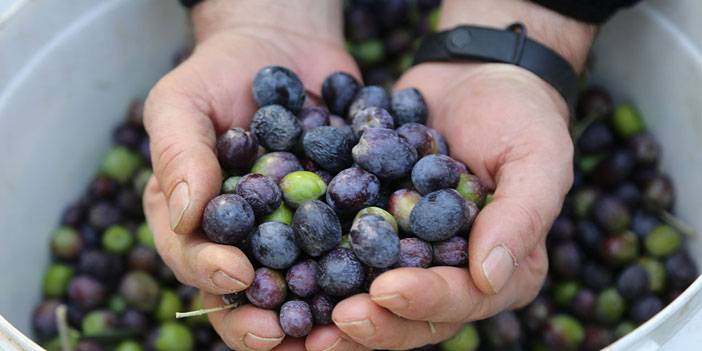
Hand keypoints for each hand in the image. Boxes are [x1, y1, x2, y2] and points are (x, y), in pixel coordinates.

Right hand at [143, 1, 364, 349]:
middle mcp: (241, 240)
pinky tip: (384, 277)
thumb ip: (178, 152)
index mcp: (193, 222)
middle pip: (245, 295)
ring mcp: (292, 236)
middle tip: (282, 332)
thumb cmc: (219, 74)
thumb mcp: (183, 102)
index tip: (236, 275)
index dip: (209, 274)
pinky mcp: (337, 221)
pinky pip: (350, 250)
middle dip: (260, 320)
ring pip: (301, 287)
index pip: (193, 260)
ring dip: (315, 312)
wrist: (282, 49)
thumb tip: (185, 214)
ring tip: (337, 324)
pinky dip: (365, 268)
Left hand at [329, 1, 593, 348]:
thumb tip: (489, 278)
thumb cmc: (519, 115)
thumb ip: (519, 218)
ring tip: (302, 323)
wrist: (471, 76)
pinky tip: (284, 271)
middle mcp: (453, 272)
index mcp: (501, 270)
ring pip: (374, 298)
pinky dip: (317, 265)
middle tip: (334, 323)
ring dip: (338, 312)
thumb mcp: (537, 159)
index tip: (385, 290)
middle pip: (413, 315)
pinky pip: (346, 254)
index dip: (425, 301)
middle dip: (375, 322)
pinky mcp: (375, 229)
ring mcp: (411, 254)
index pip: (463, 298)